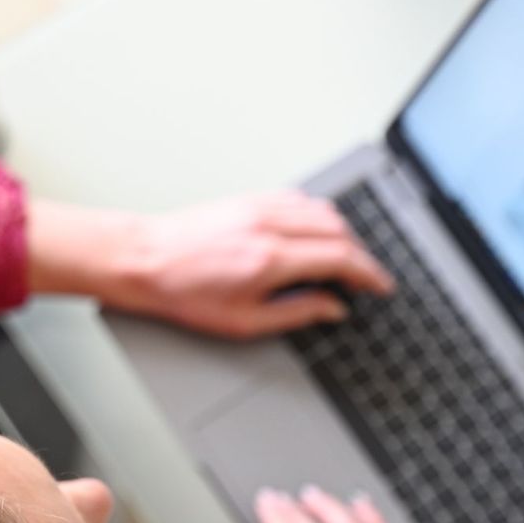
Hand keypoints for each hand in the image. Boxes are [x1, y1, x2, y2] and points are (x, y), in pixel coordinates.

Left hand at [27, 194, 392, 338]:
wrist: (143, 260)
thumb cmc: (183, 294)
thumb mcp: (244, 323)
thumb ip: (296, 314)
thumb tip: (331, 309)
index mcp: (270, 259)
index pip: (340, 257)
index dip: (369, 273)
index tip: (380, 285)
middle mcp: (268, 226)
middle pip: (338, 229)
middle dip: (360, 254)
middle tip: (363, 278)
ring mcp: (258, 207)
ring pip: (321, 210)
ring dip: (341, 233)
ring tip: (342, 260)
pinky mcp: (248, 199)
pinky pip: (298, 199)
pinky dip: (316, 216)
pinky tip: (314, 235)